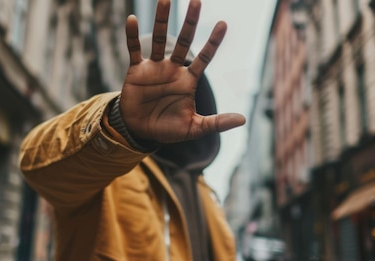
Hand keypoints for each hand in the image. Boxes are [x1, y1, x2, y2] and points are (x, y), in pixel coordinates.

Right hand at [120, 0, 245, 143]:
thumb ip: (216, 123)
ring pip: (159, 39)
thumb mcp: (194, 128)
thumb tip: (243, 120)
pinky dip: (132, 36)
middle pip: (184, 41)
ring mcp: (154, 68)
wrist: (140, 132)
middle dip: (190, 22)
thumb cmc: (168, 129)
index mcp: (188, 80)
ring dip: (160, 20)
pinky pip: (134, 50)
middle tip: (197, 1)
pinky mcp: (136, 70)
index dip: (213, 42)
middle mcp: (173, 69)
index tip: (223, 24)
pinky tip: (132, 19)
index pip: (204, 57)